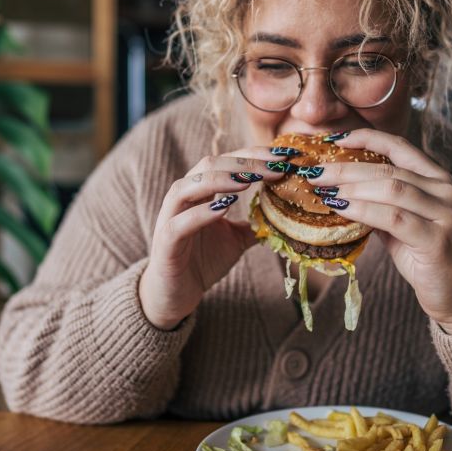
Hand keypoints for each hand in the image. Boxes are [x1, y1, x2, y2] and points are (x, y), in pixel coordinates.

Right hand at [138, 147, 291, 329]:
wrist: (175, 295)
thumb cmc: (203, 261)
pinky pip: (179, 222)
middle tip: (275, 166)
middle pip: (210, 165)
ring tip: (249, 180)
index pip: (227, 161)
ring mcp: (170, 217)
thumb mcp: (237, 239)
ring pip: (188, 186)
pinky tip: (224, 207)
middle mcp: (183, 197)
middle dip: (245, 163)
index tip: (284, 156)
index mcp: (200, 191)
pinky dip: (201, 213)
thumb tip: (286, 215)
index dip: (254, 155)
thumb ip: (255, 223)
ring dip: (220, 179)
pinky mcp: (165, 242)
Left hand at [303, 129, 451, 333]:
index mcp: (437, 178)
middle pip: (388, 169)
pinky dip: (363, 210)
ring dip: (351, 188)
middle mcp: (444, 189)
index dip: (366, 138)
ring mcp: (444, 213)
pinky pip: (393, 218)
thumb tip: (336, 188)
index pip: (399, 146)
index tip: (334, 139)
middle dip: (346, 168)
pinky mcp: (437, 239)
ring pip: (391, 189)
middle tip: (315, 173)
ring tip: (324, 191)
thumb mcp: (403, 222)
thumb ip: (379, 202)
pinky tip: (341, 209)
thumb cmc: (426, 255)